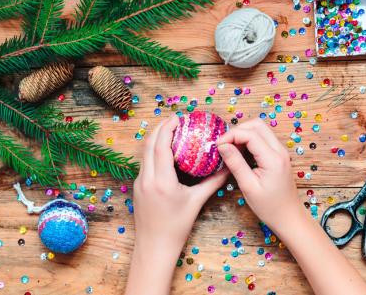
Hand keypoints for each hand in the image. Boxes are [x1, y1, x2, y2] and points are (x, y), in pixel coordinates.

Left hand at [127, 115, 227, 294]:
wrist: (154, 247)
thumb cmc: (176, 227)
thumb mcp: (196, 202)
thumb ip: (213, 183)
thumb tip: (228, 167)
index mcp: (162, 181)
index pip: (161, 145)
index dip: (167, 128)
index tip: (178, 117)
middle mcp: (146, 178)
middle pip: (149, 144)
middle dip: (160, 128)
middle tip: (175, 120)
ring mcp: (139, 182)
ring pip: (144, 152)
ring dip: (155, 138)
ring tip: (171, 131)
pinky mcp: (137, 187)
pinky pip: (144, 162)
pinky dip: (153, 151)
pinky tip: (165, 152)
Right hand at [216, 119, 301, 234]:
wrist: (289, 217)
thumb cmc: (269, 207)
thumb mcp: (248, 186)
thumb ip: (235, 163)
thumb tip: (222, 146)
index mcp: (273, 158)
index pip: (250, 134)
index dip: (231, 135)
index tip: (217, 145)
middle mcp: (280, 150)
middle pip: (257, 124)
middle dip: (237, 130)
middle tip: (224, 144)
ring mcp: (281, 151)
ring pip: (260, 129)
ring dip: (243, 134)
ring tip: (230, 148)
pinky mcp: (278, 155)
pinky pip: (263, 138)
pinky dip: (249, 140)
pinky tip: (240, 152)